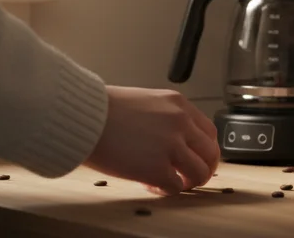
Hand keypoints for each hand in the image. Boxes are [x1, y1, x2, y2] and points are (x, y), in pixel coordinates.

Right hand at [84, 87, 220, 194]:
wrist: (82, 117)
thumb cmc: (102, 109)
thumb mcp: (145, 102)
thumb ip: (164, 118)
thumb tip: (168, 138)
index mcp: (179, 104)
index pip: (208, 131)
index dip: (203, 150)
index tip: (195, 158)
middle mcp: (181, 123)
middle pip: (211, 153)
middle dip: (203, 169)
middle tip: (189, 177)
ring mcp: (171, 146)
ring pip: (201, 172)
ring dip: (188, 182)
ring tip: (171, 183)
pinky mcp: (157, 168)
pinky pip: (176, 187)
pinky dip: (166, 191)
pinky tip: (150, 186)